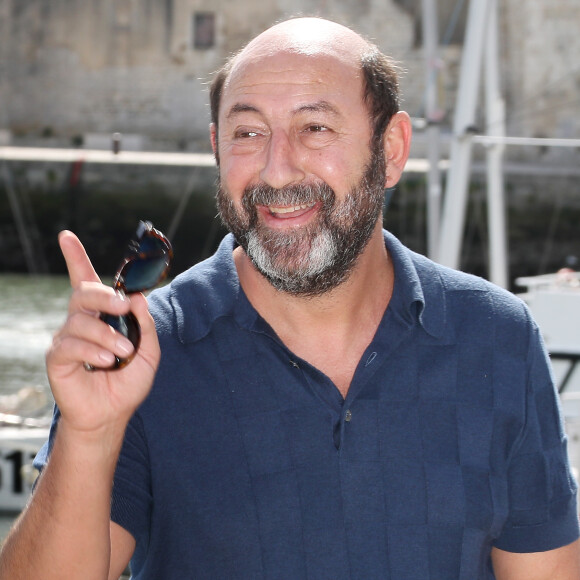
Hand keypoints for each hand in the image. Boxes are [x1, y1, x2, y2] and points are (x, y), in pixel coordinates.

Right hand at [46, 231, 159, 436]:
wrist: (113, 413)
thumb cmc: (128, 380)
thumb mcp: (148, 351)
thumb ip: (144, 324)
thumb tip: (136, 298)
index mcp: (102, 315)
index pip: (85, 280)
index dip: (75, 257)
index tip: (65, 236)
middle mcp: (81, 321)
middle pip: (84, 293)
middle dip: (103, 295)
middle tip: (123, 307)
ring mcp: (67, 338)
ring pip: (81, 320)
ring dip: (107, 335)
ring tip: (123, 353)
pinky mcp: (58, 357)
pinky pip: (70, 344)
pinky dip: (92, 351)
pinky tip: (104, 362)